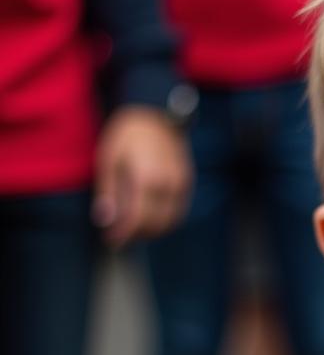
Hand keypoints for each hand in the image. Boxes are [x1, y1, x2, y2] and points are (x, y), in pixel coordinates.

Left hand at [92, 105, 192, 246]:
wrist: (156, 114)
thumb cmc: (127, 135)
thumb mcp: (109, 160)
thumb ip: (108, 192)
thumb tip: (105, 220)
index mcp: (146, 179)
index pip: (138, 219)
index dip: (124, 234)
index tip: (111, 240)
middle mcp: (168, 185)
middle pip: (155, 224)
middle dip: (137, 235)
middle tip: (119, 237)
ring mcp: (181, 184)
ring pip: (170, 221)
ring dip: (152, 230)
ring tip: (134, 229)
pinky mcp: (187, 183)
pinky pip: (178, 211)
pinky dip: (165, 220)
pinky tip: (150, 217)